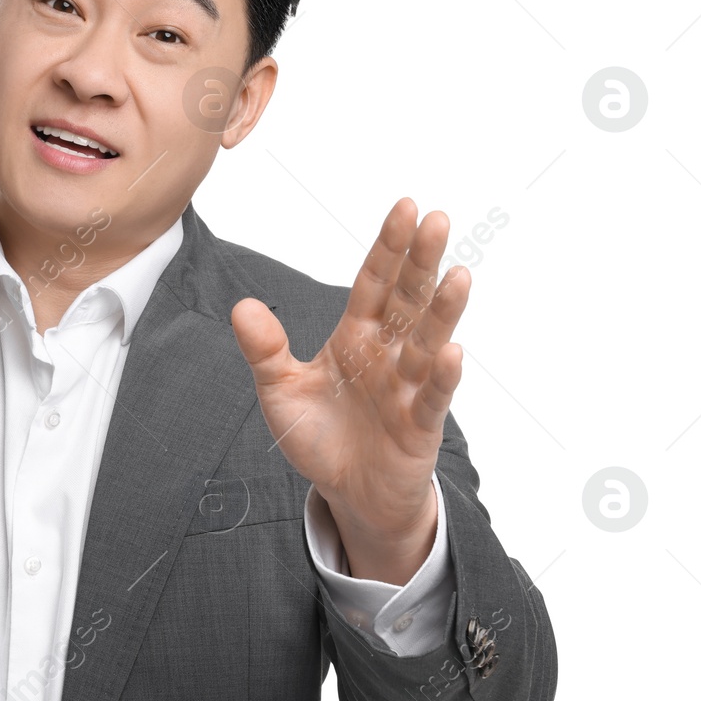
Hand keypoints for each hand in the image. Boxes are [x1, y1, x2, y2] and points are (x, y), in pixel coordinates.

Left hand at [230, 198, 468, 583]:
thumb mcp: (280, 391)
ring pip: (426, 342)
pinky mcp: (418, 426)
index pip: (374, 284)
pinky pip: (432, 397)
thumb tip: (242, 306)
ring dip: (442, 311)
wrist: (347, 493)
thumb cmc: (320, 436)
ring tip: (458, 275)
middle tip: (438, 220)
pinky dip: (441, 376)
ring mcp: (407, 387)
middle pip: (406, 300)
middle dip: (421, 262)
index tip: (406, 207)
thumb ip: (264, 350)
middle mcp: (387, 354)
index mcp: (355, 338)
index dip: (388, 248)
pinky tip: (451, 351)